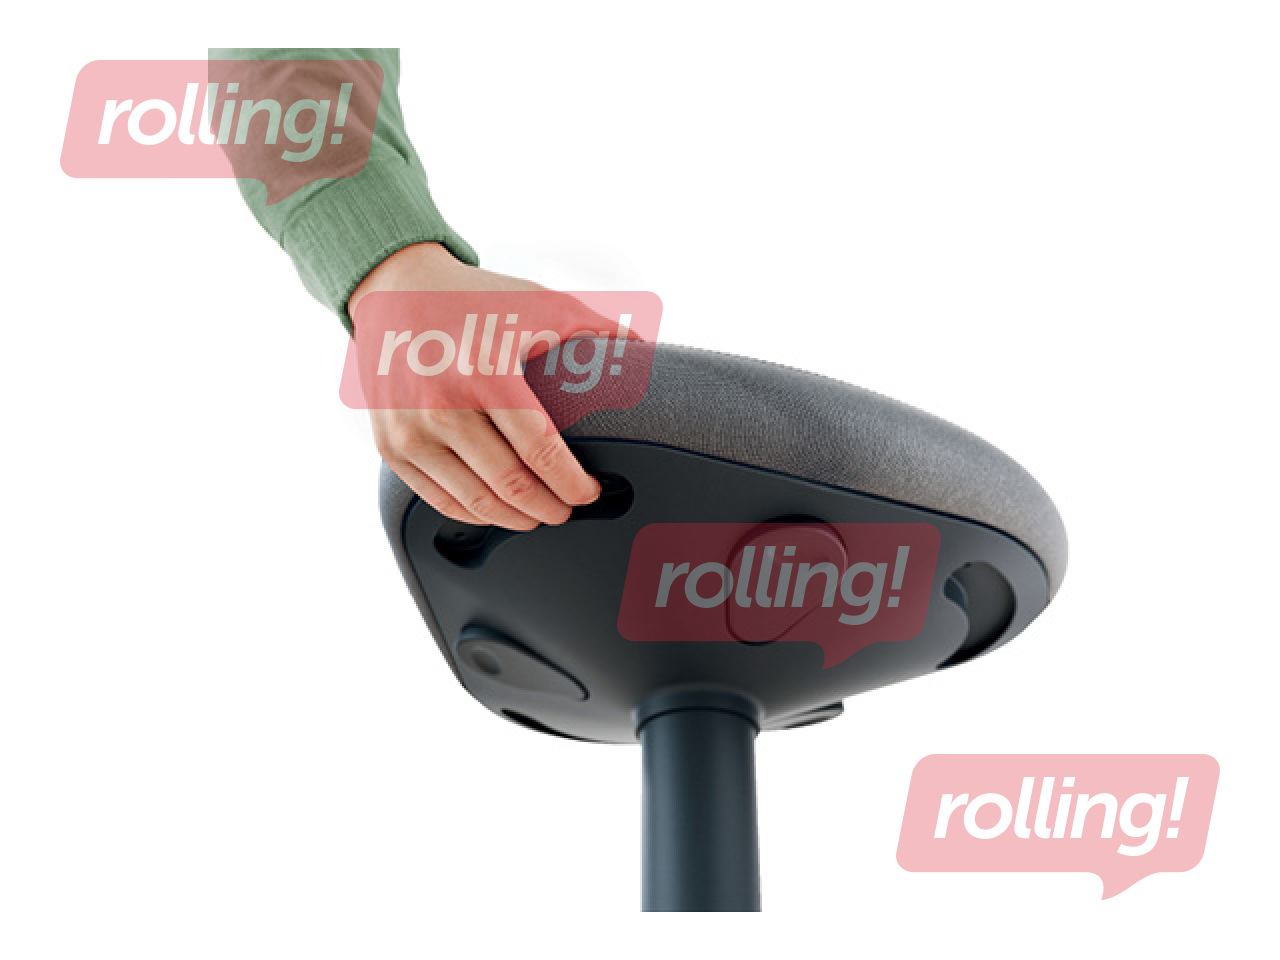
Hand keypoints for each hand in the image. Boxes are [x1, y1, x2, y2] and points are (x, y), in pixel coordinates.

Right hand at [349, 242, 619, 530]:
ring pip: (476, 503)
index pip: (541, 452)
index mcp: (485, 371)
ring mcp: (411, 430)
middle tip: (567, 508)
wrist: (394, 290)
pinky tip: (497, 509)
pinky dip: (475, 514)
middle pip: (510, 486)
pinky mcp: (391, 446)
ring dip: (516, 518)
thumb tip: (644, 352)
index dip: (572, 483)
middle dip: (550, 508)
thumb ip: (596, 328)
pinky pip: (440, 499)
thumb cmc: (472, 298)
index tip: (589, 491)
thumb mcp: (539, 301)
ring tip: (538, 513)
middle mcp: (442, 404)